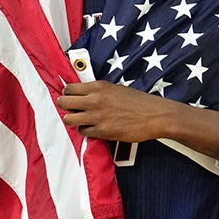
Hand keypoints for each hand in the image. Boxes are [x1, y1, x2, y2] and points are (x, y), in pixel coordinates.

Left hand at [56, 81, 218, 157]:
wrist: (154, 116)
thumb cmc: (138, 102)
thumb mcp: (116, 89)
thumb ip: (98, 91)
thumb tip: (83, 95)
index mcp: (98, 87)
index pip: (69, 88)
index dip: (67, 94)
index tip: (70, 98)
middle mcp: (94, 100)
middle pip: (63, 102)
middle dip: (65, 107)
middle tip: (71, 110)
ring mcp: (97, 116)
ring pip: (69, 119)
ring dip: (73, 120)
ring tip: (82, 120)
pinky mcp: (102, 131)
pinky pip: (82, 132)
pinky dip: (86, 131)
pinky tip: (94, 128)